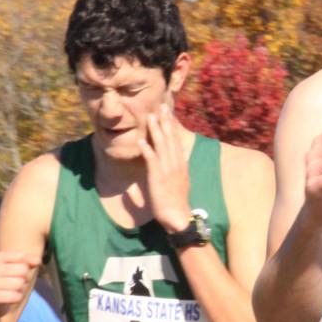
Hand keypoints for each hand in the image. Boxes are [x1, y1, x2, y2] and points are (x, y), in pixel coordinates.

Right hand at [0, 251, 40, 315]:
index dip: (28, 266)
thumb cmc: (9, 281)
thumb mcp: (18, 268)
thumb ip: (29, 261)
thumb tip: (37, 261)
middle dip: (25, 278)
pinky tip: (11, 298)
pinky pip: (15, 296)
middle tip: (17, 283)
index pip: (22, 257)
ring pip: (19, 283)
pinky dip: (17, 298)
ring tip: (14, 290)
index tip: (22, 271)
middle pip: (22, 270)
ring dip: (21, 289)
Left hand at [139, 104, 191, 233]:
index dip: (171, 126)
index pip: (176, 140)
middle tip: (162, 106)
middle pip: (170, 138)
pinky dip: (147, 150)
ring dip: (156, 130)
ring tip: (151, 117)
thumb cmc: (175, 202)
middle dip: (165, 121)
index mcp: (180, 163)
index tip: (168, 113)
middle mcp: (175, 163)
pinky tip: (141, 142)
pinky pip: (152, 161)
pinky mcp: (158, 177)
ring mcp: (167, 169)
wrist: (177, 215)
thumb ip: (169, 171)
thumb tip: (163, 163)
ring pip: (162, 145)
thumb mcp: (176, 182)